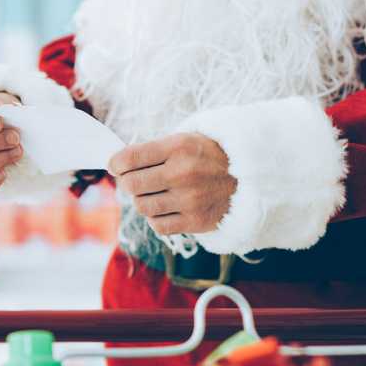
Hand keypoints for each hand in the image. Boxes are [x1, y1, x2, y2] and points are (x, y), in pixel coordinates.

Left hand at [108, 133, 236, 235]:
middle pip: (131, 185)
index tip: (115, 165)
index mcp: (179, 148)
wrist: (250, 176)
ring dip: (142, 200)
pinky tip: (165, 208)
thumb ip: (152, 150)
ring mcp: (190, 200)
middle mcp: (183, 173)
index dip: (115, 163)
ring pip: (142, 206)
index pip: (129, 158)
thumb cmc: (210, 155)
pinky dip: (155, 218)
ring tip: (153, 193)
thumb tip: (116, 164)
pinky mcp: (196, 221)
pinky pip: (158, 225)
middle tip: (133, 180)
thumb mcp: (185, 140)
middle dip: (126, 182)